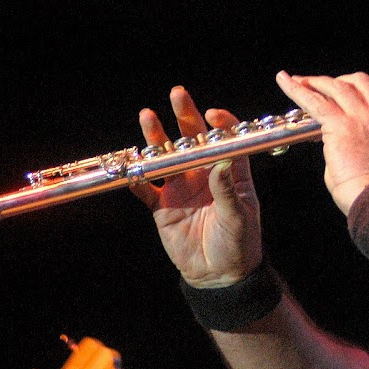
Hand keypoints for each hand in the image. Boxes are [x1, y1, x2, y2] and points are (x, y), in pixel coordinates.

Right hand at [132, 86, 262, 287]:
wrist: (219, 275)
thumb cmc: (239, 244)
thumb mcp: (238, 217)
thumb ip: (227, 190)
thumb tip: (221, 162)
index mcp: (230, 173)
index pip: (225, 140)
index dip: (220, 124)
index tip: (211, 114)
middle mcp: (204, 175)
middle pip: (192, 140)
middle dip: (185, 117)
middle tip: (177, 94)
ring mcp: (181, 188)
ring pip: (166, 157)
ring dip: (156, 139)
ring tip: (147, 116)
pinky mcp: (163, 207)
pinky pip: (146, 188)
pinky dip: (136, 178)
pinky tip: (129, 166)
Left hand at [275, 71, 368, 214]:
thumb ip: (366, 139)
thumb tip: (338, 140)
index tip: (362, 86)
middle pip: (360, 80)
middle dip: (342, 81)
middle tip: (326, 87)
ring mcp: (361, 116)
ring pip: (336, 86)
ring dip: (317, 82)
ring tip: (302, 81)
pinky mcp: (339, 125)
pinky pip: (313, 100)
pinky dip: (296, 88)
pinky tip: (284, 80)